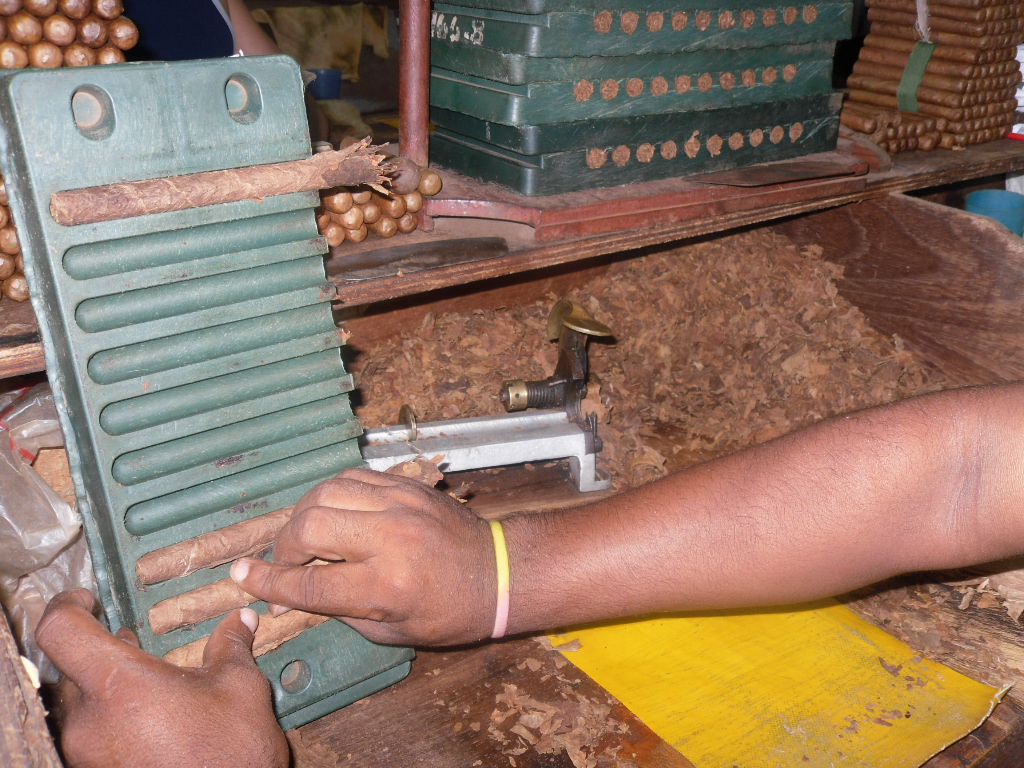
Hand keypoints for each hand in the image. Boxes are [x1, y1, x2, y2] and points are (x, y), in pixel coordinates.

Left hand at [35, 590, 287, 767]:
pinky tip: (148, 721)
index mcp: (118, 685)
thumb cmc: (230, 755)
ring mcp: (86, 755)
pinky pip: (90, 738)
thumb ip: (230, 648)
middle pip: (69, 669)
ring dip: (106, 690)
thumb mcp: (239, 688)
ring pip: (80, 706)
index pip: (61, 630)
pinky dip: (111, 720)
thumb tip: (240, 622)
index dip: (67, 605)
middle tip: (128, 643)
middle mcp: (88, 722)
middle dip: (99, 653)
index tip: (88, 600)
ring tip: (145, 685)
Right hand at [231, 468, 496, 645]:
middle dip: (283, 548)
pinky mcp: (406, 485)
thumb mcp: (391, 631)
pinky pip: (352, 477)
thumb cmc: (448, 612)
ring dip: (303, 515)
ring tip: (304, 537)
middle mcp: (390, 539)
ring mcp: (400, 505)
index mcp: (387, 587)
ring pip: (325, 492)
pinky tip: (332, 512)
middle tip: (284, 564)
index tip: (241, 577)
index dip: (268, 583)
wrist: (499, 573)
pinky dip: (332, 494)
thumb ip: (339, 609)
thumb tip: (292, 592)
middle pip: (308, 528)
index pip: (308, 584)